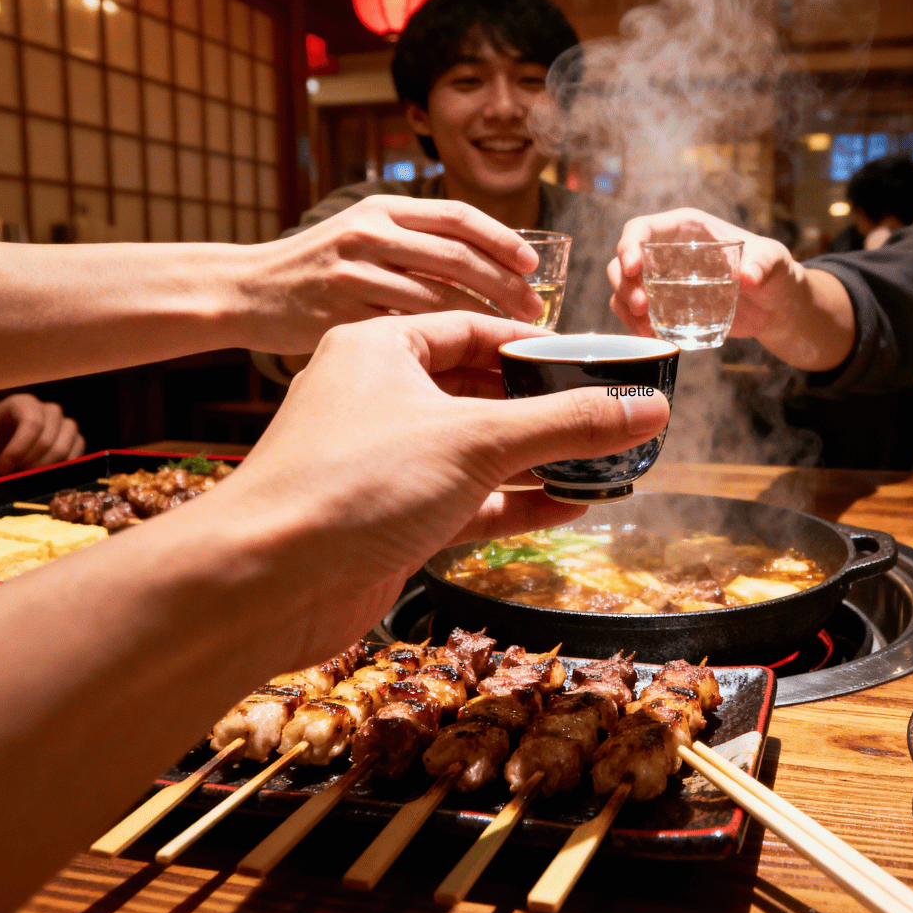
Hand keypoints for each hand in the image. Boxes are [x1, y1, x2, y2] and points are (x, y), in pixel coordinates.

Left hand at [0, 394, 84, 478]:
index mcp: (23, 403)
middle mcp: (48, 410)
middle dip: (30, 463)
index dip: (19, 449)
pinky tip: (41, 474)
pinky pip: (76, 454)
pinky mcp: (73, 440)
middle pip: (50, 439)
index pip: (33, 423)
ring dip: (45, 468)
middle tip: (12, 476)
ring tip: (24, 475)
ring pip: (66, 447)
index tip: (1, 469)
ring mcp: (64, 424)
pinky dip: (61, 468)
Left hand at [211, 312, 670, 663]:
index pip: (474, 329)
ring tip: (608, 464)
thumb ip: (567, 422)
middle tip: (613, 416)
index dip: (539, 345)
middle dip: (547, 409)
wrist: (263, 582)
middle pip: (482, 391)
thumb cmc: (353, 484)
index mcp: (382, 347)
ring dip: (540, 460)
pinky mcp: (391, 520)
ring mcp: (385, 462)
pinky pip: (468, 501)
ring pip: (478, 452)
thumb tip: (649, 408)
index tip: (597, 362)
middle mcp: (379, 397)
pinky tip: (572, 507)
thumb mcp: (477, 440)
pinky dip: (516, 503)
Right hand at [235, 196, 544, 355]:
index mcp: (381, 208)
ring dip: (481, 319)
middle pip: (458, 257)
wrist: (248, 290)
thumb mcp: (362, 232)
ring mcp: (354, 273)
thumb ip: (416, 240)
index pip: (458, 216)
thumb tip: (493, 261)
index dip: (502, 240)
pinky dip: (442, 344)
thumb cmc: (317, 267)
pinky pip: (407, 330)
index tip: (531, 266)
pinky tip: (464, 357)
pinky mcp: (342, 313)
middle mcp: (369, 233)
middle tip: (533, 311)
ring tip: (507, 335)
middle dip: (504, 286)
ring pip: (437, 296)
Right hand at [607, 208, 802, 338]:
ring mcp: (662, 280)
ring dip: (624, 306)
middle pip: (623, 260)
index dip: (629, 244)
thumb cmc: (773, 272)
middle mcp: (666, 251)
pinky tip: (650, 336)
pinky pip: (635, 312)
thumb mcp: (772, 262)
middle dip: (623, 282)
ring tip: (645, 326)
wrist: (774, 305)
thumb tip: (748, 279)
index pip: (643, 228)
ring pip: (623, 287)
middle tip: (641, 306)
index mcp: (685, 229)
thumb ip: (762, 265)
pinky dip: (634, 323)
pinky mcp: (665, 305)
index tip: (632, 267)